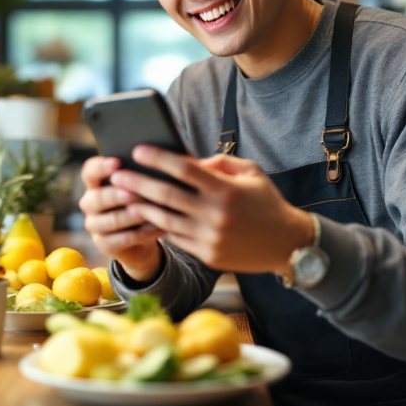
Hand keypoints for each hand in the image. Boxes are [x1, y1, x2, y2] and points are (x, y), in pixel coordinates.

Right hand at [78, 156, 163, 280]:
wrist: (143, 235)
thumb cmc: (142, 202)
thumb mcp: (140, 186)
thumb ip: (140, 175)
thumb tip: (153, 164)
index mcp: (95, 183)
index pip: (90, 171)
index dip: (102, 167)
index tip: (119, 162)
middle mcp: (89, 203)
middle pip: (98, 197)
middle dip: (119, 195)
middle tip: (136, 192)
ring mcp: (94, 225)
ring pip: (111, 220)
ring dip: (134, 216)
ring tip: (153, 211)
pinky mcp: (103, 244)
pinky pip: (122, 239)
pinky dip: (142, 233)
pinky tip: (158, 227)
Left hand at [111, 146, 313, 273]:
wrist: (288, 245)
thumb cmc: (267, 203)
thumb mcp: (251, 173)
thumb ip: (220, 163)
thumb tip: (190, 159)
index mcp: (226, 190)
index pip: (185, 169)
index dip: (159, 158)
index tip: (138, 150)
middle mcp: (216, 215)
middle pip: (167, 196)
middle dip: (138, 183)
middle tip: (117, 174)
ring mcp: (210, 238)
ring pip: (165, 220)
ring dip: (141, 207)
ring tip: (123, 196)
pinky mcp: (207, 255)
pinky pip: (176, 238)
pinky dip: (158, 226)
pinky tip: (144, 216)